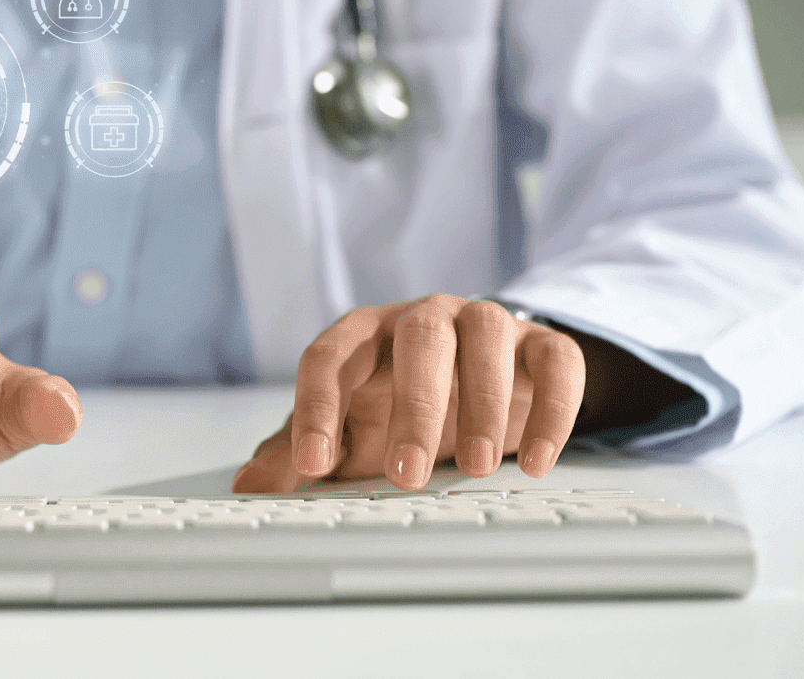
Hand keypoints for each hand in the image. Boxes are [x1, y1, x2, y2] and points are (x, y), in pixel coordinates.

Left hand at [232, 296, 584, 492]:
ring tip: (476, 467)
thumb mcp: (350, 429)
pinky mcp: (540, 345)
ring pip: (484, 337)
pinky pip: (555, 360)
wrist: (481, 378)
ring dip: (483, 401)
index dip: (316, 407)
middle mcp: (422, 319)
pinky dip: (550, 408)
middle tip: (405, 474)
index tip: (313, 462)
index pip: (328, 357)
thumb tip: (249, 484)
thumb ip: (298, 453)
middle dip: (413, 406)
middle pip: (416, 339)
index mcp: (363, 336)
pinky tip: (535, 461)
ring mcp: (484, 324)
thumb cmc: (398, 402)